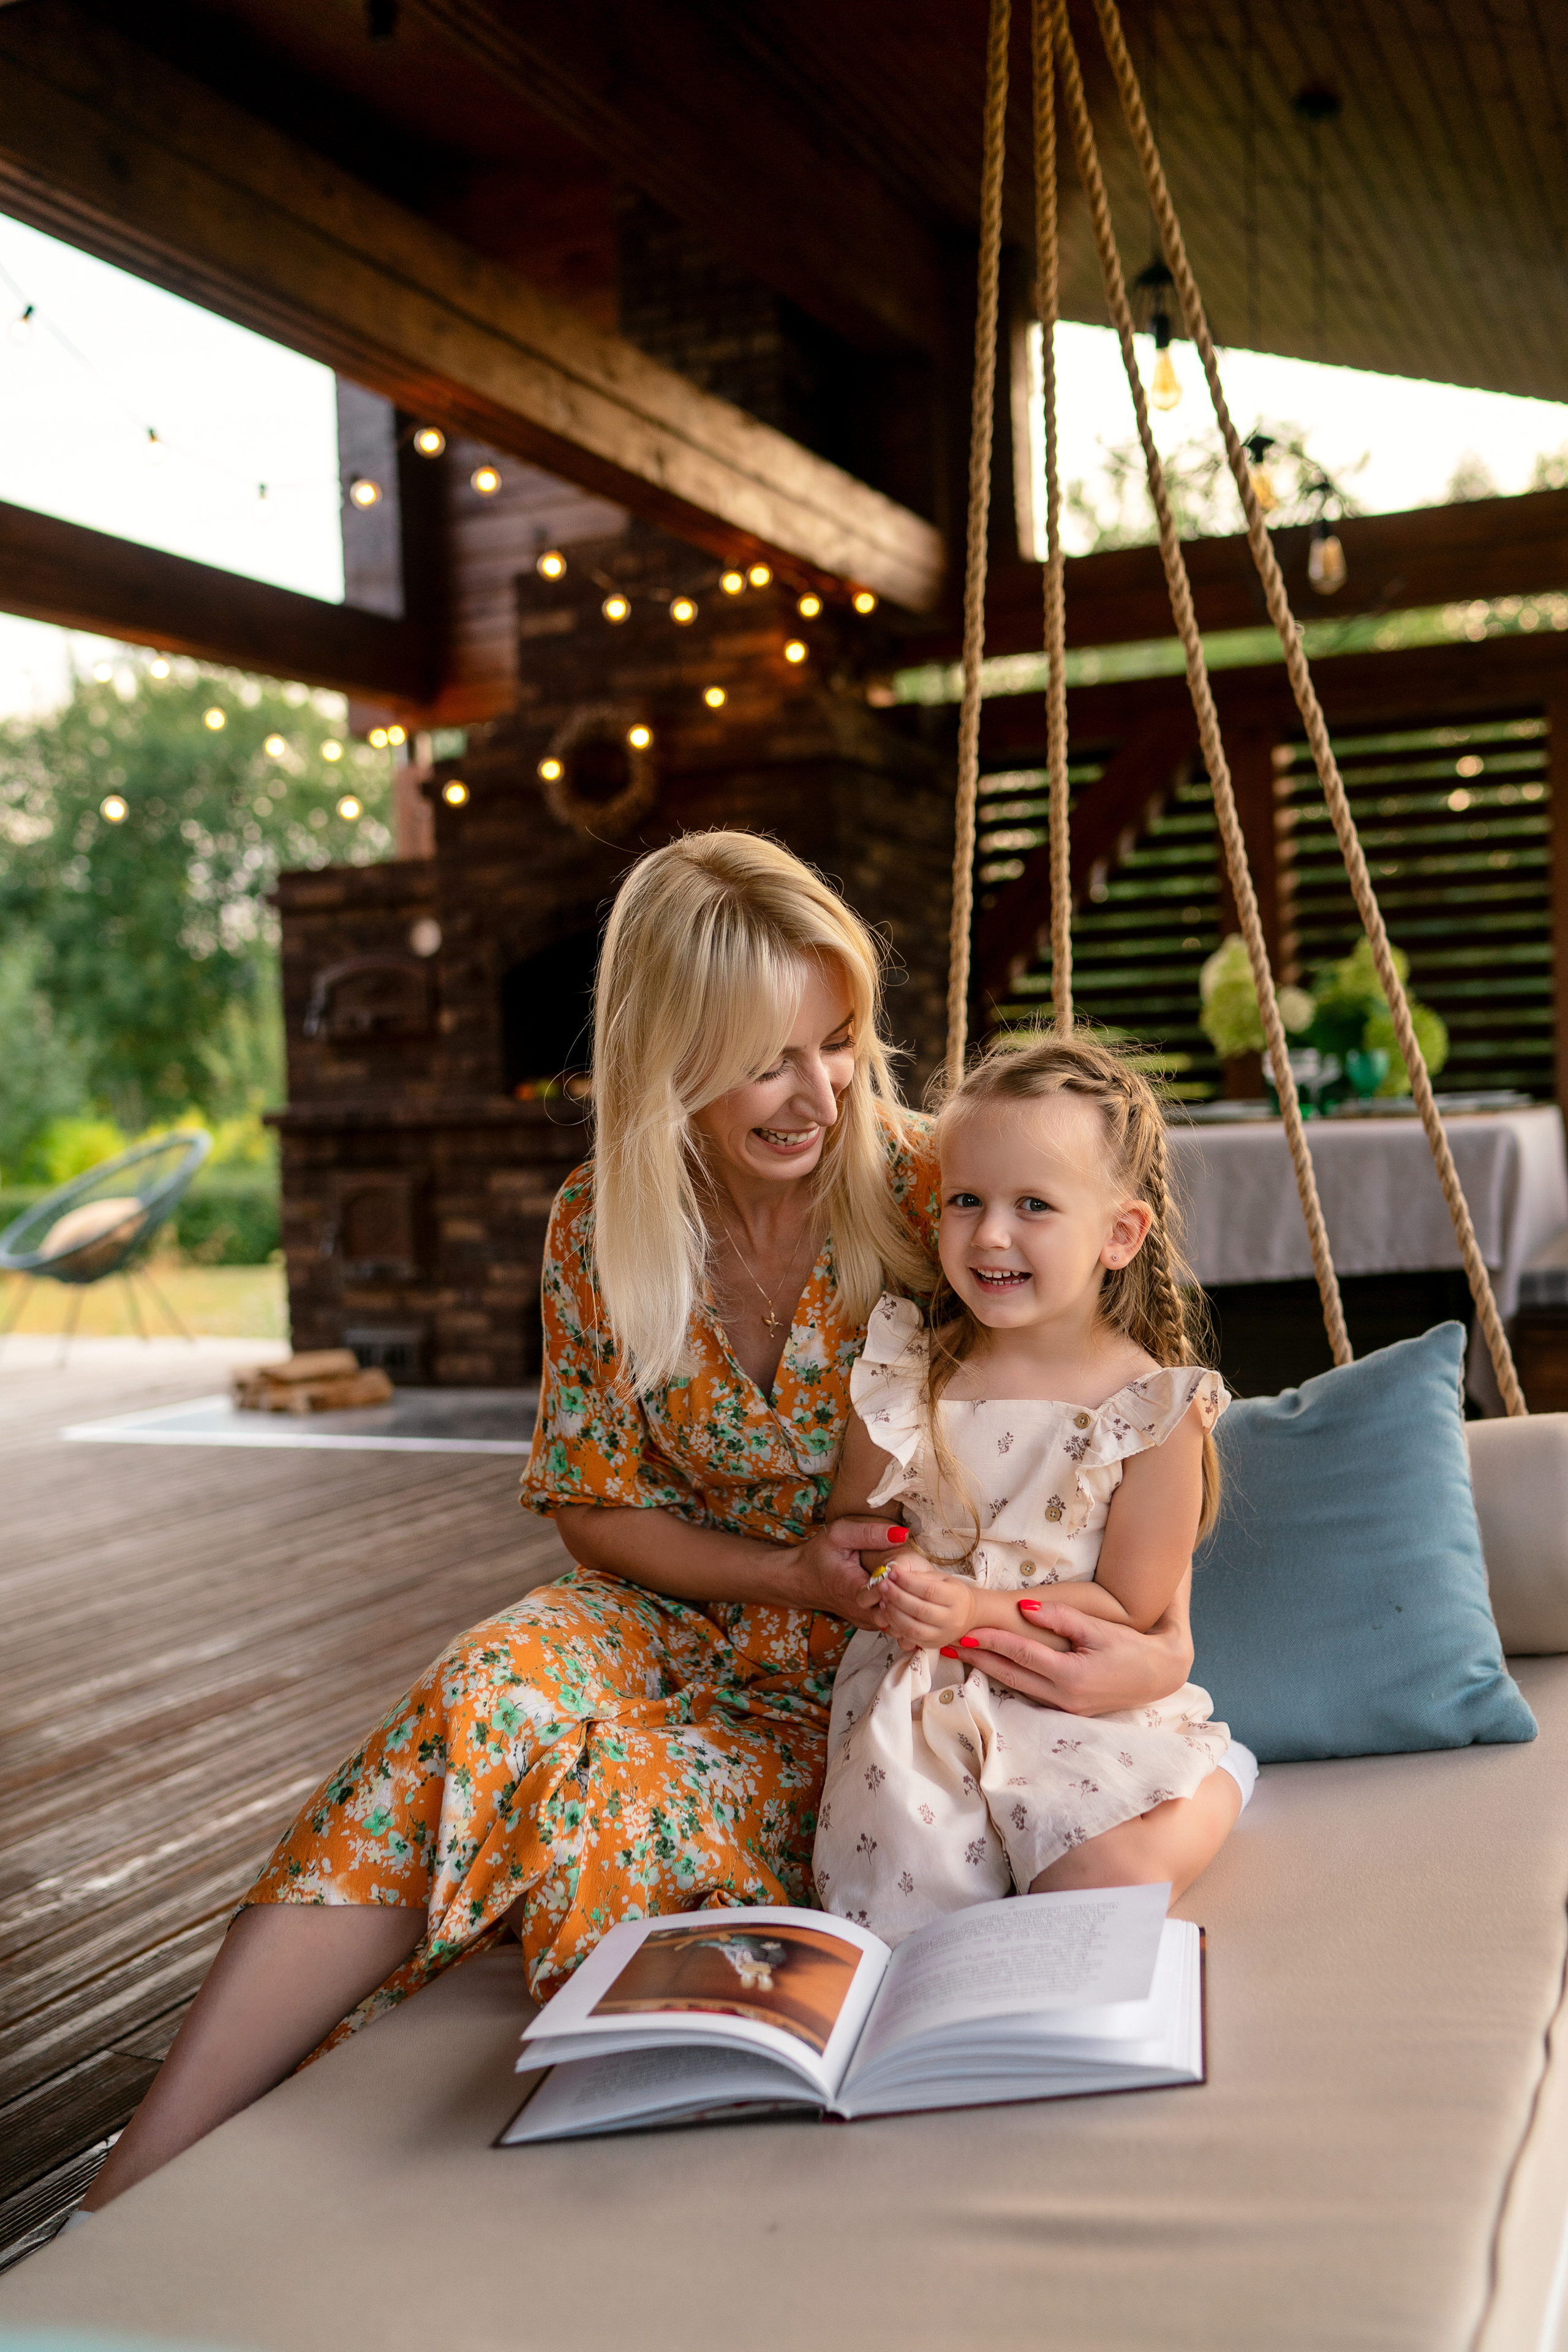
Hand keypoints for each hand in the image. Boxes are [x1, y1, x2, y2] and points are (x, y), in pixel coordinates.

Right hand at [790, 1519, 909, 1629]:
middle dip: (909, 1594)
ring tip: (910, 1582)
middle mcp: (861, 1612)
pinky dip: (899, 1609)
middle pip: (897, 1612)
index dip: (900, 1582)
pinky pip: (891, 1622)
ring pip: (897, 1620)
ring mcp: (865, 1621)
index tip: (904, 1567)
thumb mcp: (840, 1535)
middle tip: (914, 1575)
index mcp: (854, 1590)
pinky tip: (902, 1592)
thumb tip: (902, 1534)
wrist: (800, 1580)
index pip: (887, 1595)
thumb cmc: (818, 1556)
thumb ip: (871, 1533)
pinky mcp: (868, 1624)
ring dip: (907, 1602)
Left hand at [877, 1555, 975, 1650]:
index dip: (907, 1581)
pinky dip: (896, 1625)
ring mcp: (942, 1635)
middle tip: (883, 1585)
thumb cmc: (951, 1592)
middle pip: (920, 1609)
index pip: (929, 1590)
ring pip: (913, 1628)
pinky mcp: (933, 1645)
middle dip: (897, 1596)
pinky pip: (910, 1638)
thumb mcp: (941, 1578)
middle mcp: (952, 1619)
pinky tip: (888, 1612)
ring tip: (883, 1599)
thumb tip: (896, 1574)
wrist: (967, 1615)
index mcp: (956, 1597)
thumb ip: (921, 1576)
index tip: (893, 1573)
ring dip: (894, 1613)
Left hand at [957, 1590, 1193, 1715]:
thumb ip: (1061, 1618)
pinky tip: (993, 1669)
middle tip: (947, 1647)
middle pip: (1010, 1676)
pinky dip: (1009, 1679)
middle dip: (977, 1660)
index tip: (966, 1631)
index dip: (991, 1642)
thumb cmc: (1131, 1647)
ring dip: (988, 1671)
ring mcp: (1065, 1707)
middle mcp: (1064, 1696)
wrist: (1158, 1675)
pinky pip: (1030, 1693)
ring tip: (963, 1656)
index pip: (1020, 1654)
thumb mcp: (1099, 1627)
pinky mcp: (1068, 1709)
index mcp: (1071, 1675)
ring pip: (1017, 1687)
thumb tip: (1024, 1608)